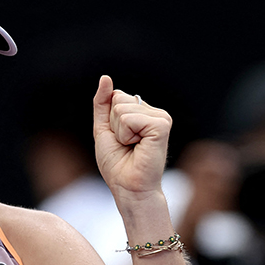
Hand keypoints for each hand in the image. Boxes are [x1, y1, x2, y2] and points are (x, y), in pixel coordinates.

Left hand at [92, 75, 172, 202]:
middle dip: (113, 125)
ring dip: (119, 132)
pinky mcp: (162, 125)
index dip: (109, 120)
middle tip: (126, 145)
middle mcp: (154, 112)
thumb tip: (105, 78)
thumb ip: (102, 103)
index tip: (119, 139)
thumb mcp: (103, 129)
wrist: (128, 187)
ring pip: (122, 109)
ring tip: (132, 146)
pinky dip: (126, 135)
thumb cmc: (117, 164)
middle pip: (118, 99)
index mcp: (142, 112)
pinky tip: (138, 146)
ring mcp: (160, 117)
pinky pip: (129, 118)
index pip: (115, 96)